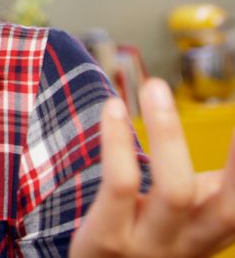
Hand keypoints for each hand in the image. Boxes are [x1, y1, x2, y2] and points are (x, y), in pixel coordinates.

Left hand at [70, 78, 234, 256]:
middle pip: (229, 209)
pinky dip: (118, 142)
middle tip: (232, 112)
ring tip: (155, 86)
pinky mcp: (106, 240)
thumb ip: (217, 187)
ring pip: (174, 191)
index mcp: (211, 235)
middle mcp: (189, 246)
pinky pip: (120, 185)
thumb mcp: (186, 218)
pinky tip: (114, 108)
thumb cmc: (144, 238)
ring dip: (168, 133)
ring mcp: (148, 247)